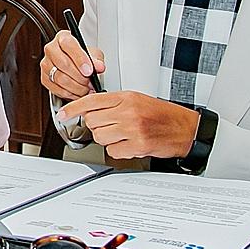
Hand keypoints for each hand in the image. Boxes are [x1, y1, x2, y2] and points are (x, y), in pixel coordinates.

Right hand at [40, 30, 105, 101]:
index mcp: (63, 38)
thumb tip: (99, 67)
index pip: (68, 45)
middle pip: (62, 63)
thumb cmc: (83, 57)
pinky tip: (78, 93)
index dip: (80, 59)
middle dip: (79, 76)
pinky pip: (56, 89)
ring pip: (59, 78)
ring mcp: (46, 64)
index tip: (89, 71)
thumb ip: (97, 60)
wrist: (75, 65)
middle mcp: (51, 49)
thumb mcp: (94, 54)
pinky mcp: (44, 78)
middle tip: (90, 82)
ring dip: (76, 87)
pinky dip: (70, 94)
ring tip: (86, 89)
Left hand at [57, 91, 199, 159]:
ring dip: (108, 139)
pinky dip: (119, 150)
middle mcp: (128, 111)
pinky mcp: (137, 145)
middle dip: (98, 126)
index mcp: (126, 97)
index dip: (74, 108)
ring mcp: (132, 129)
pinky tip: (130, 144)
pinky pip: (113, 151)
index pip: (92, 100)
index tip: (64, 114)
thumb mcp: (137, 99)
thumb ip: (114, 103)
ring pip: (100, 137)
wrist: (185, 128)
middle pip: (93, 121)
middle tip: (110, 126)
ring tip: (123, 135)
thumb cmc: (162, 114)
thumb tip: (91, 108)